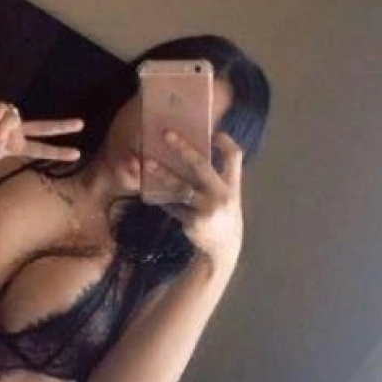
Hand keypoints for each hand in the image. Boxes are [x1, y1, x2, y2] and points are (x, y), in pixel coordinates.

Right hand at [0, 100, 83, 168]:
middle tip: (82, 125)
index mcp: (18, 147)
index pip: (42, 150)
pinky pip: (2, 108)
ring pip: (15, 117)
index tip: (77, 155)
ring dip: (4, 125)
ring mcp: (6, 118)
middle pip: (44, 128)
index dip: (58, 152)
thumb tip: (2, 129)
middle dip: (62, 127)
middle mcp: (16, 132)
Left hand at [139, 129, 243, 267]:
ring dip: (163, 174)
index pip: (234, 156)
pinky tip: (150, 192)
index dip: (224, 142)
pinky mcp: (194, 221)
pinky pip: (173, 206)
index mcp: (233, 185)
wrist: (223, 249)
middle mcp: (223, 195)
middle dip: (183, 148)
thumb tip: (191, 156)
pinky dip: (162, 198)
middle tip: (166, 134)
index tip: (213, 132)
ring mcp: (208, 209)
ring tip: (147, 164)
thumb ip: (217, 179)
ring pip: (181, 187)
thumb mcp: (228, 197)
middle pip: (201, 166)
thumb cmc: (222, 216)